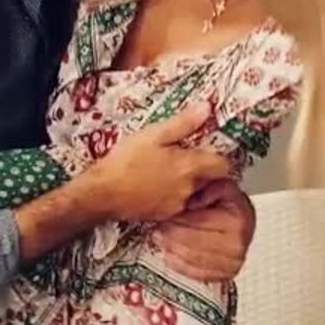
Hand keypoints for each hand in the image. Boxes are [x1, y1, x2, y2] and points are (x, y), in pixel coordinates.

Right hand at [83, 103, 231, 223]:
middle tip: (183, 156)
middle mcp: (189, 189)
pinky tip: (156, 185)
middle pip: (209, 179)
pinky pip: (178, 204)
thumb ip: (183, 123)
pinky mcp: (165, 216)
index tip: (207, 149)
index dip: (218, 156)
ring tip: (166, 170)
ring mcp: (178, 205)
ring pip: (194, 193)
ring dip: (187, 182)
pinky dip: (173, 195)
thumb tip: (207, 108)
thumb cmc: (125, 161)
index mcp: (190, 167)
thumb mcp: (153, 135)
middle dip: (201, 169)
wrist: (101, 194)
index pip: (223, 165)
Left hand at [153, 181, 255, 281]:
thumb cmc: (229, 205)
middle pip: (195, 242)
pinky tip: (169, 255)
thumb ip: (210, 189)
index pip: (200, 222)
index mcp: (237, 220)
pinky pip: (198, 273)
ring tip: (160, 240)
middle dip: (172, 235)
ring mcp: (233, 262)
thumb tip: (193, 202)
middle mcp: (238, 244)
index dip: (179, 219)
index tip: (164, 216)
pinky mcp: (225, 275)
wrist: (242, 223)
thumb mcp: (223, 187)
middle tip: (157, 229)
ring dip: (173, 249)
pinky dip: (180, 265)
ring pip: (195, 258)